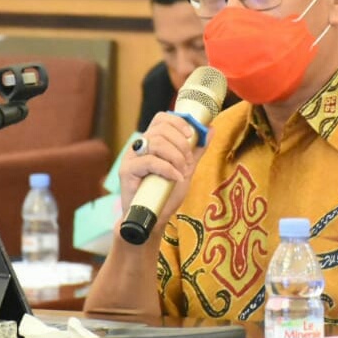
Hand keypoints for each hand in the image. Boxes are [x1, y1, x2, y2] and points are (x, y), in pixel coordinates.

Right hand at [117, 112, 211, 241]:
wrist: (152, 219)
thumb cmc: (165, 194)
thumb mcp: (185, 169)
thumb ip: (196, 150)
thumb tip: (210, 129)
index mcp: (151, 142)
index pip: (161, 118)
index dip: (177, 122)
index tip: (190, 135)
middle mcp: (139, 146)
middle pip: (160, 129)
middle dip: (180, 144)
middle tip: (188, 161)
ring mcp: (131, 158)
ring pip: (155, 142)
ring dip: (175, 156)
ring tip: (181, 171)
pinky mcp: (126, 171)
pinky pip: (149, 161)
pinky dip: (167, 168)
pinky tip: (175, 177)